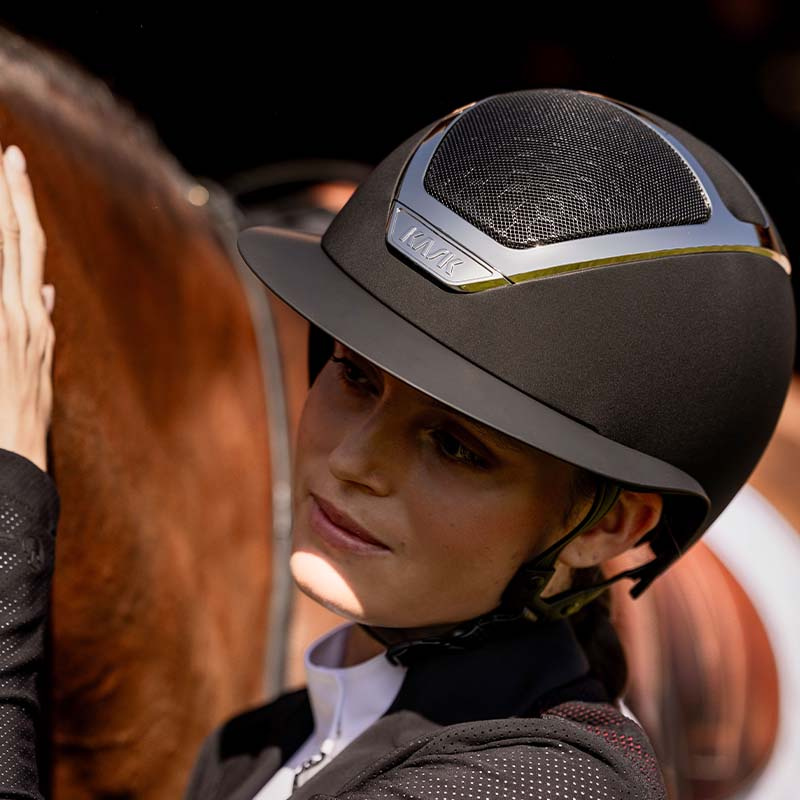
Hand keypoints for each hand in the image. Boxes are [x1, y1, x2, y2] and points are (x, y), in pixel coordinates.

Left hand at [0, 142, 54, 472]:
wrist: (15, 465)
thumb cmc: (17, 421)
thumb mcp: (35, 367)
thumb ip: (38, 326)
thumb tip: (46, 290)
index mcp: (33, 321)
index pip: (25, 254)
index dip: (20, 212)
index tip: (12, 173)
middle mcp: (26, 319)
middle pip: (21, 246)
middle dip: (14, 199)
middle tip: (10, 155)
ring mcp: (14, 331)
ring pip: (10, 260)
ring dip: (5, 218)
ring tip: (4, 177)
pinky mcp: (5, 345)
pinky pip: (6, 297)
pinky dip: (7, 267)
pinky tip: (11, 244)